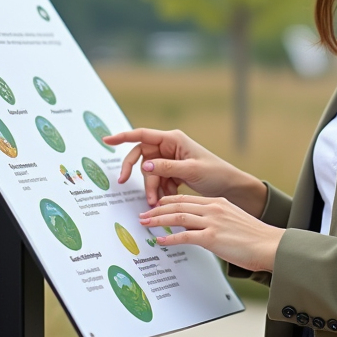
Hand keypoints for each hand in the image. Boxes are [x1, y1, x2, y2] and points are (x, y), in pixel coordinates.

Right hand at [104, 127, 266, 213]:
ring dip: (151, 187)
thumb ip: (167, 167)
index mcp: (173, 139)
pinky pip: (158, 181)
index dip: (122, 136)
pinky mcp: (172, 172)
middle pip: (142, 157)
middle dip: (140, 174)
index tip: (106, 140)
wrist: (230, 187)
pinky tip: (167, 198)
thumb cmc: (215, 173)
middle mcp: (169, 147)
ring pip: (149, 173)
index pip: (142, 135)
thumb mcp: (191, 170)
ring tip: (157, 201)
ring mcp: (170, 160)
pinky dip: (160, 190)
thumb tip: (145, 165)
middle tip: (127, 185)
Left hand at [140, 194, 284, 272]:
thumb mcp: (232, 221)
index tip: (156, 206)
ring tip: (145, 224)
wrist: (271, 245)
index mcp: (218, 202)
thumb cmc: (255, 237)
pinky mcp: (212, 238)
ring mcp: (212, 222)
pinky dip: (170, 238)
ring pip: (178, 217)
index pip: (186, 198)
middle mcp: (213, 208)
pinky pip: (185, 237)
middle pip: (178, 205)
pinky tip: (160, 241)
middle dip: (157, 210)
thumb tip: (197, 230)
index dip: (167, 201)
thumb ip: (214, 221)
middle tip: (143, 214)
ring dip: (158, 220)